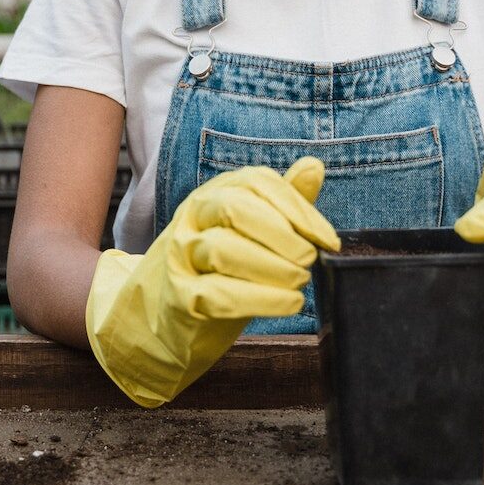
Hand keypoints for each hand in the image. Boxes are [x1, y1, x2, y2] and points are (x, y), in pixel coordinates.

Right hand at [86, 157, 338, 407]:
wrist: (156, 318)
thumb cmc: (215, 271)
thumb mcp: (249, 231)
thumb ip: (282, 201)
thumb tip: (314, 166)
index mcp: (215, 194)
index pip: (257, 183)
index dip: (298, 209)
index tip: (327, 239)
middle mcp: (194, 218)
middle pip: (235, 208)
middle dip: (281, 233)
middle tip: (309, 259)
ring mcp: (181, 256)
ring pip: (224, 250)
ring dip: (272, 267)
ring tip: (300, 282)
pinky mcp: (179, 297)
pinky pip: (217, 294)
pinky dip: (260, 299)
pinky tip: (287, 302)